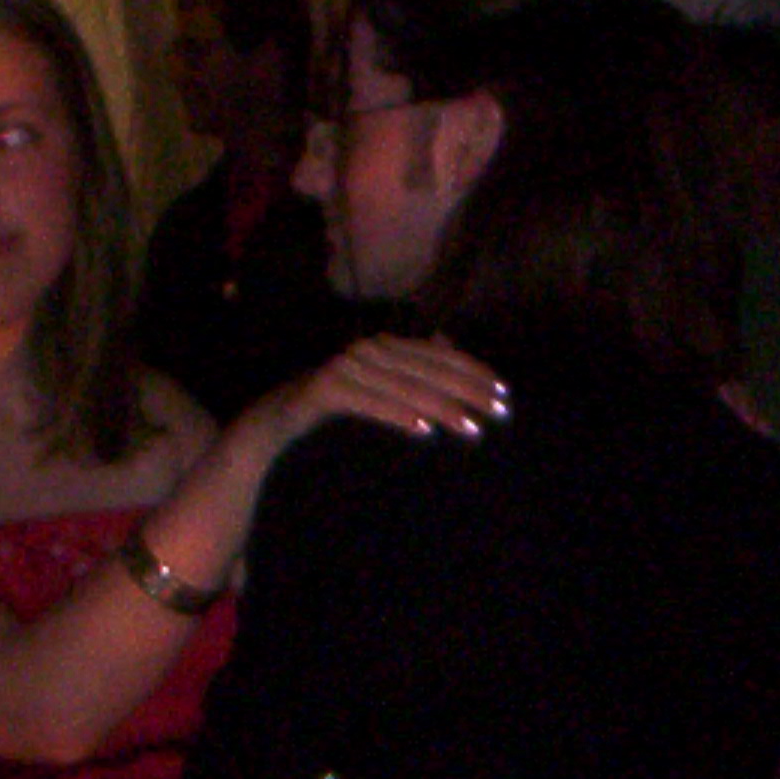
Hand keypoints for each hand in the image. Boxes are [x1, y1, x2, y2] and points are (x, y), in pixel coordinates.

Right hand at [257, 335, 509, 447]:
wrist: (276, 418)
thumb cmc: (334, 404)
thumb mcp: (377, 387)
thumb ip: (410, 372)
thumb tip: (450, 348)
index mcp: (385, 346)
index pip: (439, 356)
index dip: (473, 372)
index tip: (503, 394)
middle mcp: (368, 349)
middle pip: (427, 370)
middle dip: (466, 391)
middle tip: (498, 413)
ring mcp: (346, 367)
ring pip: (403, 387)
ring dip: (440, 408)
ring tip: (471, 428)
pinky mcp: (325, 388)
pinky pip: (369, 403)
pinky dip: (397, 415)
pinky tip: (423, 432)